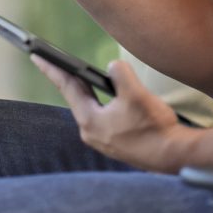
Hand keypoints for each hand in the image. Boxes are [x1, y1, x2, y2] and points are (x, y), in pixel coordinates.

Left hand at [34, 57, 196, 171]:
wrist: (176, 157)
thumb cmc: (155, 126)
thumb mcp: (135, 93)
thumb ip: (119, 72)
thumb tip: (112, 67)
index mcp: (90, 120)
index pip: (68, 87)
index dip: (52, 68)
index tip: (36, 56)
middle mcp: (92, 133)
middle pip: (77, 98)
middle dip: (68, 79)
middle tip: (53, 62)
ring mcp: (104, 141)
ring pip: (91, 109)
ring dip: (87, 92)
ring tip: (80, 77)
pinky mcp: (117, 146)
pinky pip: (104, 118)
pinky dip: (102, 105)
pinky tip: (108, 99)